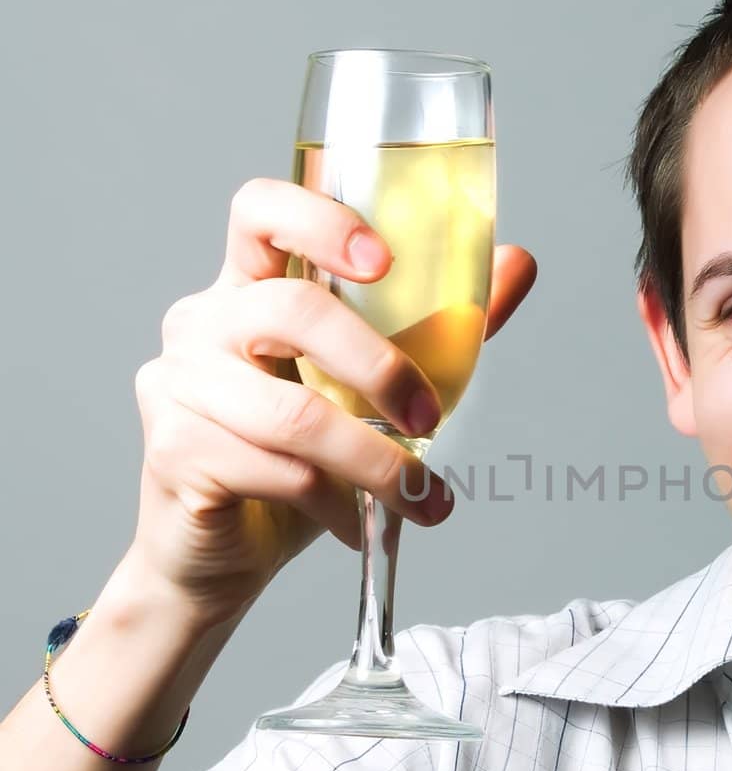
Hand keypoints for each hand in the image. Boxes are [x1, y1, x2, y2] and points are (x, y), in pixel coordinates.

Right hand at [126, 178, 537, 628]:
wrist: (217, 557)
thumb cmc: (291, 463)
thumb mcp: (372, 390)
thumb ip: (437, 327)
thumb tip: (518, 262)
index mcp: (247, 289)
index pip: (259, 212)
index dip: (318, 219)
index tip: (384, 262)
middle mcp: (201, 324)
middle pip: (291, 309)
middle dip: (381, 366)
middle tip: (432, 419)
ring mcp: (177, 386)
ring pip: (293, 412)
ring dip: (373, 460)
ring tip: (417, 496)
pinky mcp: (175, 451)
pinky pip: (275, 471)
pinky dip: (334, 504)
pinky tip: (357, 525)